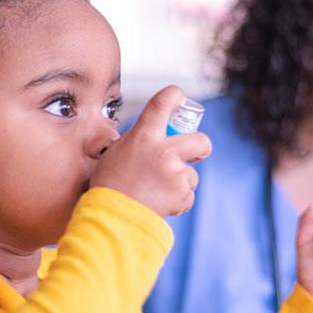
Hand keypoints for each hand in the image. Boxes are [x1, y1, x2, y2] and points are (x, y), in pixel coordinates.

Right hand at [90, 86, 211, 216]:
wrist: (112, 217)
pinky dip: (177, 201)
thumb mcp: (117, 153)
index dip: (175, 96)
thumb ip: (139, 142)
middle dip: (202, 147)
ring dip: (180, 182)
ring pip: (191, 174)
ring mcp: (174, 173)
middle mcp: (163, 151)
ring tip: (156, 191)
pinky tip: (159, 203)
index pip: (162, 102)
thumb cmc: (110, 185)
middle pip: (200, 140)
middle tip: (197, 153)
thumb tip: (152, 139)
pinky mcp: (181, 194)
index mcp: (143, 136)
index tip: (179, 98)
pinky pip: (187, 195)